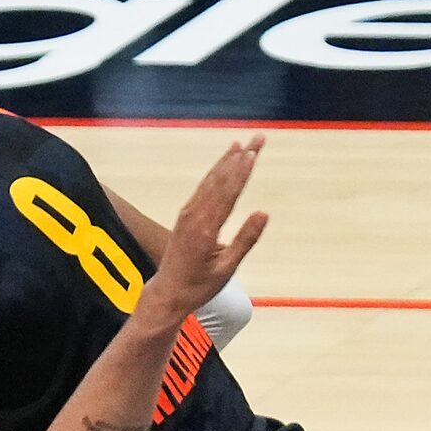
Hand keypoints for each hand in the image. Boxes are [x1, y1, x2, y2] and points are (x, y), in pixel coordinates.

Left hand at [141, 136, 268, 326]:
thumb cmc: (199, 286)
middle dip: (241, 157)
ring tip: (243, 143)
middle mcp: (195, 216)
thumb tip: (263, 213)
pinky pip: (203, 187)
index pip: (228, 193)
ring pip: (211, 180)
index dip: (242, 170)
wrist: (167, 292)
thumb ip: (245, 240)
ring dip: (228, 160)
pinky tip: (224, 163)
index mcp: (206, 229)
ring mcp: (188, 214)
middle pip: (221, 179)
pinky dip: (215, 172)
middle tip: (259, 138)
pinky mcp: (185, 215)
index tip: (254, 151)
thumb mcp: (227, 269)